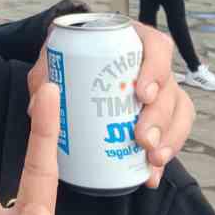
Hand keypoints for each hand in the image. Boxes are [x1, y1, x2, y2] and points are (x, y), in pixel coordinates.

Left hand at [27, 21, 194, 188]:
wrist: (73, 72)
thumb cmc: (68, 61)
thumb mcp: (52, 62)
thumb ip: (43, 78)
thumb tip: (37, 106)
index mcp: (131, 42)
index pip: (155, 46)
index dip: (156, 68)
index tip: (142, 93)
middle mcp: (151, 65)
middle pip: (169, 87)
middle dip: (160, 117)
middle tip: (142, 138)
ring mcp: (160, 90)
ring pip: (178, 112)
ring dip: (169, 138)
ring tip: (151, 158)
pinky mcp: (161, 115)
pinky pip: (173, 133)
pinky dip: (164, 153)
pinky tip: (151, 172)